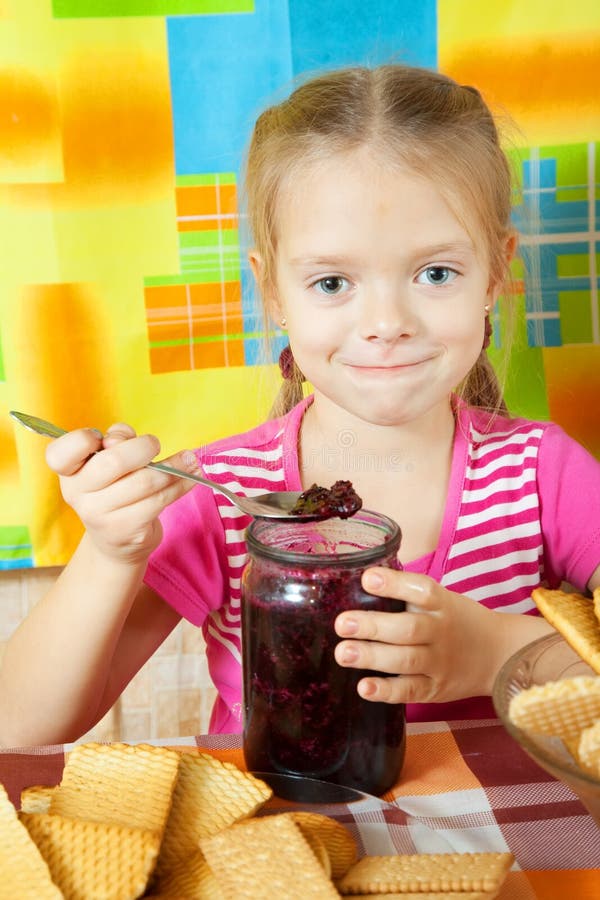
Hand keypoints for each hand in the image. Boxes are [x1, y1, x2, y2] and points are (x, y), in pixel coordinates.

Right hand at [45, 423, 198, 563]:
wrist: (116, 541)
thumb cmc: (114, 487)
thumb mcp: (108, 461)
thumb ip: (115, 440)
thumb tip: (124, 438)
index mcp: (68, 472)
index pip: (60, 454)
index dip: (82, 440)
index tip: (103, 439)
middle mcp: (78, 495)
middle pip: (112, 462)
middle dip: (142, 448)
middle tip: (155, 444)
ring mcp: (101, 516)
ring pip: (145, 481)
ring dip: (174, 468)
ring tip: (190, 460)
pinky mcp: (127, 530)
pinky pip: (160, 500)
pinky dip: (181, 484)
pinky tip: (192, 477)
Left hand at [334, 567, 507, 704]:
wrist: (499, 655)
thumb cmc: (457, 621)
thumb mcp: (442, 600)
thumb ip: (407, 593)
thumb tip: (361, 579)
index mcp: (442, 604)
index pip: (421, 590)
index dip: (394, 584)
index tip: (368, 578)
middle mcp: (440, 632)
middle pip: (408, 629)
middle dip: (373, 626)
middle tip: (342, 623)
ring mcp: (438, 663)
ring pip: (405, 661)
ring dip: (372, 657)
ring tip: (343, 653)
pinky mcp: (435, 689)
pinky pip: (409, 691)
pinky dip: (386, 691)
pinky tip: (364, 687)